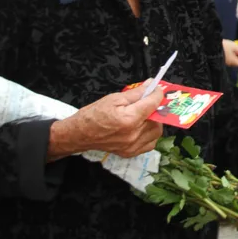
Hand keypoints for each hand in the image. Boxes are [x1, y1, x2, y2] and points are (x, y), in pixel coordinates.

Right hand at [49, 84, 164, 158]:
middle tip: (147, 102)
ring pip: (156, 132)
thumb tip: (150, 85)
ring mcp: (133, 146)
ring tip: (144, 115)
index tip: (156, 89)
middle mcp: (133, 135)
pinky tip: (141, 127)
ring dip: (154, 122)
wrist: (80, 134)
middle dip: (155, 108)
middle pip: (157, 119)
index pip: (153, 104)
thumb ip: (135, 93)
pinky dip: (150, 134)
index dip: (157, 94)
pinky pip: (150, 143)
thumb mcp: (114, 98)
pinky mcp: (130, 152)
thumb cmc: (93, 115)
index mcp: (129, 119)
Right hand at [223, 40, 237, 66]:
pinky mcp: (222, 59)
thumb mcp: (234, 47)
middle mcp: (230, 64)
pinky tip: (233, 49)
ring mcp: (226, 62)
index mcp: (234, 62)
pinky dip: (234, 55)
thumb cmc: (224, 46)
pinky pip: (230, 59)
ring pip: (235, 60)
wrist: (211, 47)